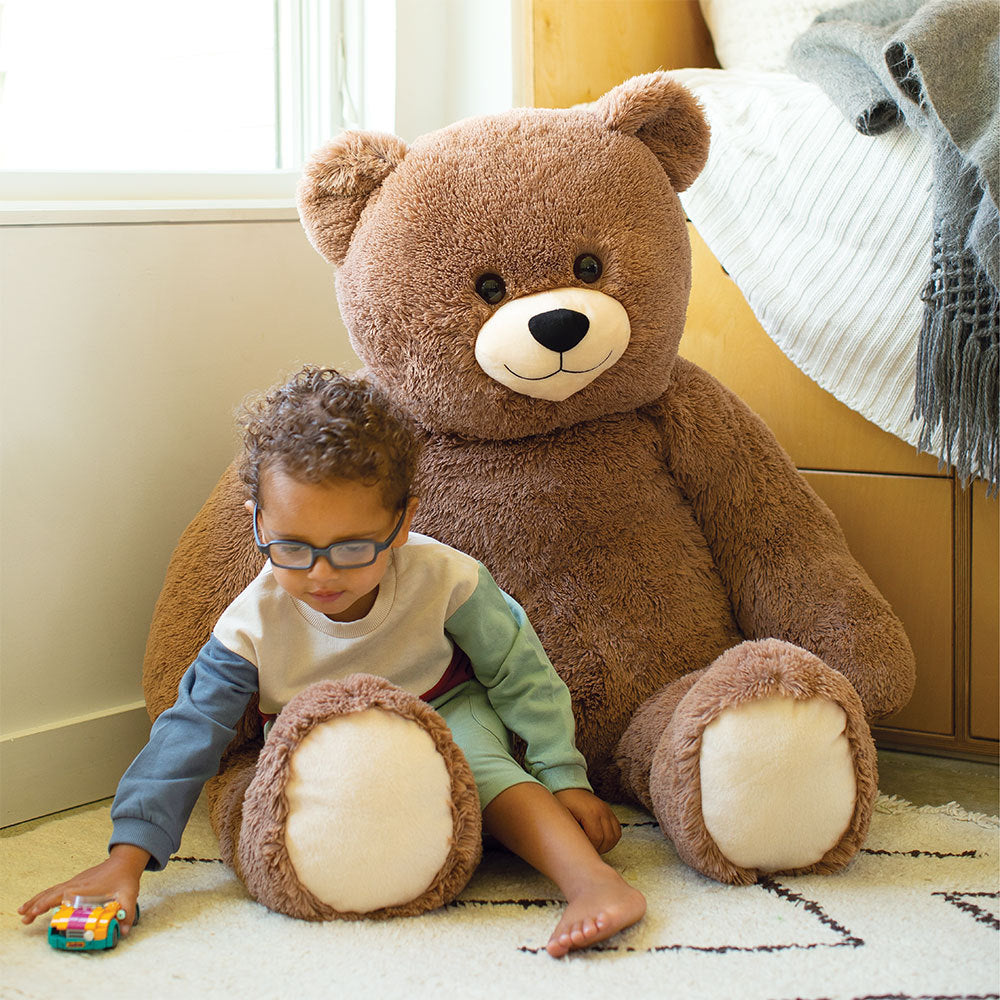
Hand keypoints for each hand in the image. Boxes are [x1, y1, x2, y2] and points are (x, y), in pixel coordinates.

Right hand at [18, 844, 149, 932]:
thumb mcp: (129, 895)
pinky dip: (45, 896)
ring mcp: (75, 882)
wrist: (125, 860)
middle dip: (35, 906)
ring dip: (37, 900)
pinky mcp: (77, 882)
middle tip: (23, 918)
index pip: (59, 896)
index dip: (45, 904)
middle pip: (50, 894)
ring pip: (51, 891)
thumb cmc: (125, 877)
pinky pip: (56, 890)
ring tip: (23, 911)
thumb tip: (124, 931)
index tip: (33, 913)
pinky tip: (40, 903)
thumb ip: (127, 912)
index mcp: (83, 888)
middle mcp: (75, 884)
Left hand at [555, 788, 621, 853]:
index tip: (583, 849)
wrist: (570, 787)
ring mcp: (607, 810)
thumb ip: (571, 831)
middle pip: (608, 838)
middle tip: (589, 850)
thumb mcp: (563, 816)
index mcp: (589, 812)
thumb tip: (576, 847)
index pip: (596, 838)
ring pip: (615, 835)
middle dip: (600, 848)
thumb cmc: (564, 803)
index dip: (591, 847)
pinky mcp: (609, 811)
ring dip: (607, 845)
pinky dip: (612, 838)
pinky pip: (617, 829)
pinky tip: (602, 840)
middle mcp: (601, 811)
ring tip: (596, 846)